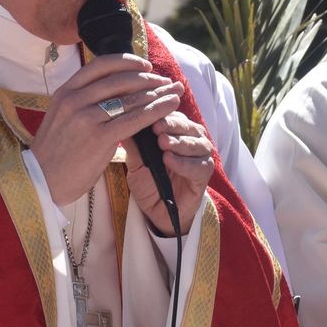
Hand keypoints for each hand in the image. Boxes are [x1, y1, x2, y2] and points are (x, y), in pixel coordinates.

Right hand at [31, 54, 182, 205]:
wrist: (41, 180)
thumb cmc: (57, 152)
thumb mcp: (63, 116)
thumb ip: (84, 101)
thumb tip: (116, 90)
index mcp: (66, 91)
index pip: (102, 65)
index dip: (128, 62)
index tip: (146, 65)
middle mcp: (75, 99)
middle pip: (121, 80)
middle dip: (149, 78)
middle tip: (167, 81)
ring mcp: (86, 117)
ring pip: (131, 99)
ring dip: (158, 93)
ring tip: (175, 92)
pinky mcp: (99, 137)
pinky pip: (135, 119)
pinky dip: (156, 111)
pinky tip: (170, 107)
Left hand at [124, 112, 215, 236]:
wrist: (158, 211)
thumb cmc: (149, 182)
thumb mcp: (135, 162)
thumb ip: (133, 144)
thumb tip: (121, 121)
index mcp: (177, 132)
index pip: (174, 116)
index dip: (163, 114)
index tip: (150, 115)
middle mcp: (193, 140)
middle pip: (188, 126)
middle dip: (172, 126)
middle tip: (157, 129)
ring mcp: (201, 157)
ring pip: (197, 143)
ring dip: (180, 143)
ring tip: (163, 144)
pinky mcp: (205, 174)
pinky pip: (199, 165)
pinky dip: (184, 163)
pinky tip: (169, 160)